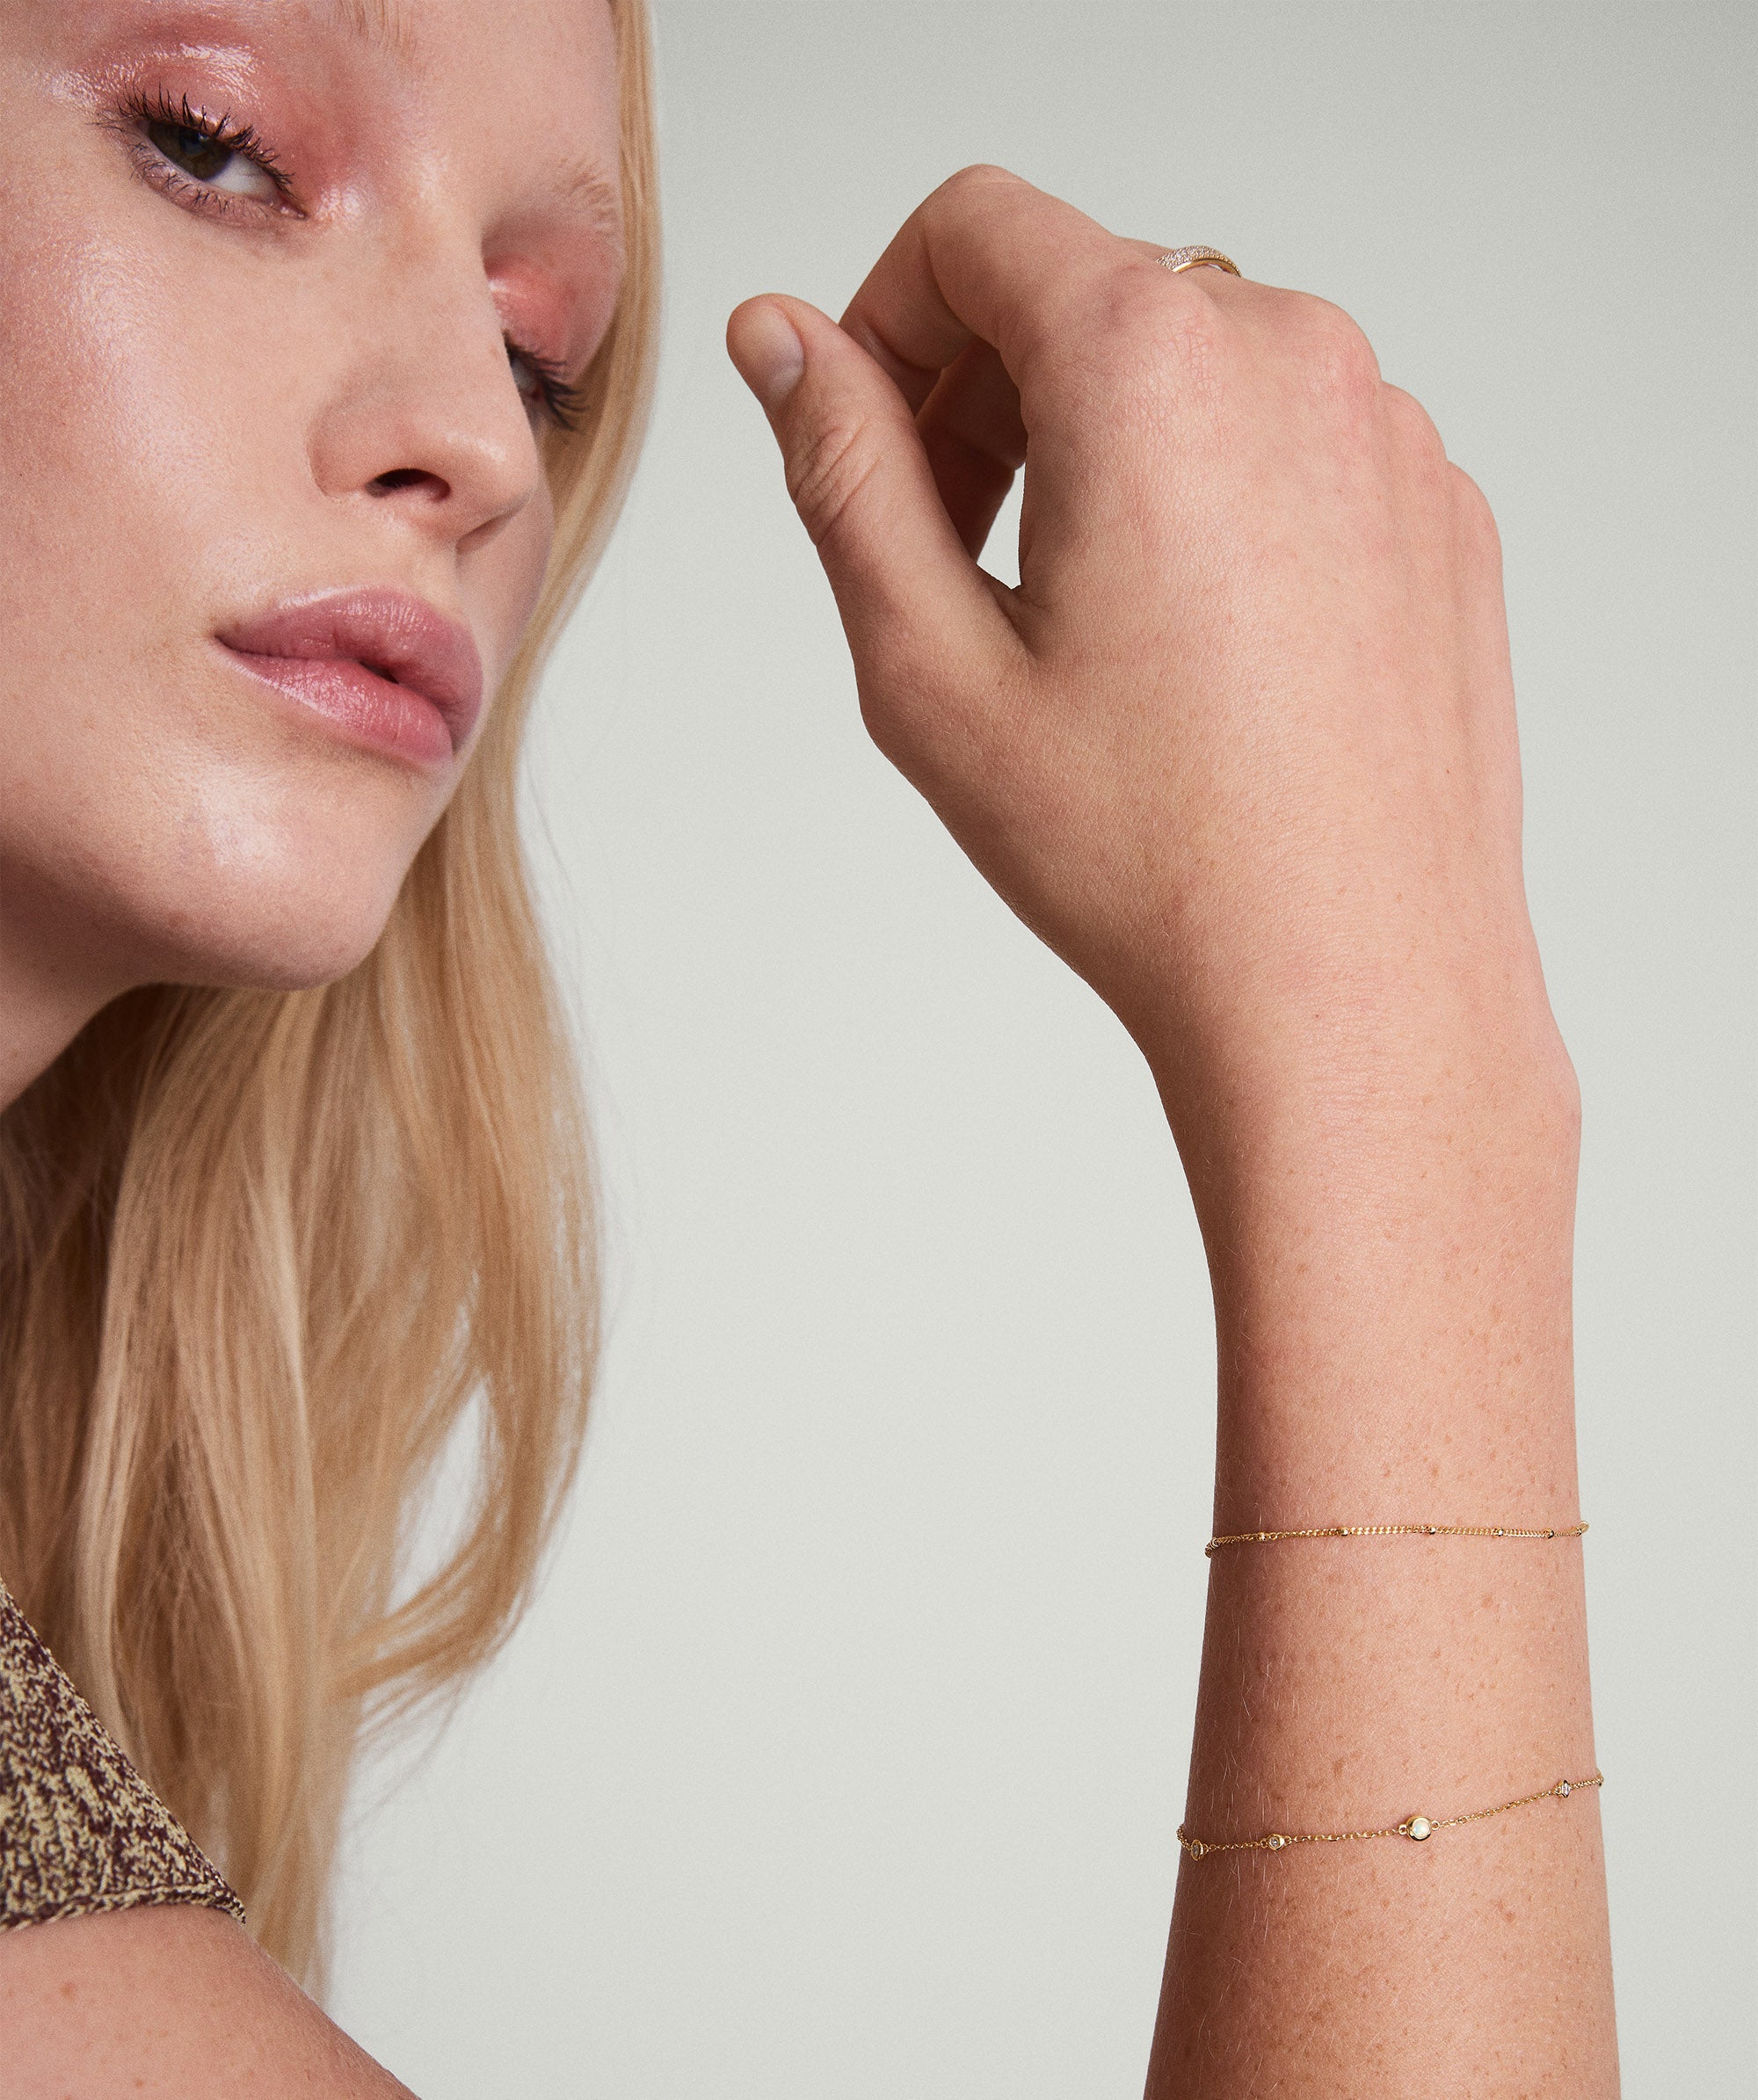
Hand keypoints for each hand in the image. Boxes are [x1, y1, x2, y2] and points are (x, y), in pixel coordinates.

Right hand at [727, 166, 1572, 1212]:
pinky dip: (1214, 492)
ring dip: (1100, 444)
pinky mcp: (1440, 506)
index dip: (886, 316)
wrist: (1353, 983)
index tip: (873, 439)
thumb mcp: (930, 664)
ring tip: (1075, 619)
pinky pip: (1292, 438)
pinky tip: (1191, 647)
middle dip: (989, 392)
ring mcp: (1387, 429)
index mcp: (1150, 363)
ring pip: (1194, 361)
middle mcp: (1292, 356)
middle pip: (1088, 285)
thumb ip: (842, 469)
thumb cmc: (1151, 856)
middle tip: (954, 558)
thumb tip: (783, 341)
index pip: (975, 224)